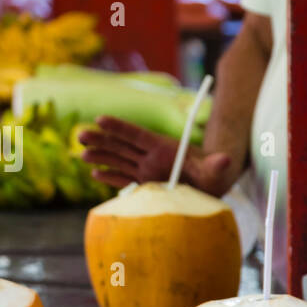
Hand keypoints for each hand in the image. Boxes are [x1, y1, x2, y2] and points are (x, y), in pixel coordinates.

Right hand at [78, 116, 232, 196]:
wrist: (211, 187)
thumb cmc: (213, 175)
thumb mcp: (215, 171)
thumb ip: (216, 165)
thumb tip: (225, 160)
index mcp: (163, 147)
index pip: (137, 135)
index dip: (119, 127)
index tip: (100, 119)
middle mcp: (150, 157)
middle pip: (121, 146)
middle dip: (101, 139)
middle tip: (81, 135)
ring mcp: (146, 170)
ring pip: (119, 161)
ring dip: (100, 157)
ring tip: (81, 154)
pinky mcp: (145, 184)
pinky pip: (124, 179)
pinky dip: (111, 177)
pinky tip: (95, 173)